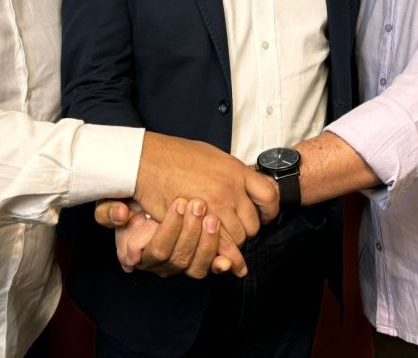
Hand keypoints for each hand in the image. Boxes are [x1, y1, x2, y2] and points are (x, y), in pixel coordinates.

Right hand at [95, 198, 247, 277]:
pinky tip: (229, 257)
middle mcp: (160, 265)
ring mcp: (180, 266)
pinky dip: (221, 264)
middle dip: (191, 231)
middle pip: (179, 257)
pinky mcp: (199, 263)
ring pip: (196, 267)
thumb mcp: (114, 204)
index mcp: (140, 253)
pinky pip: (211, 270)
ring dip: (208, 243)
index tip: (179, 203)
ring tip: (212, 218)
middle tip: (199, 205)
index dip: (170, 228)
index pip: (157, 249)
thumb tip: (121, 215)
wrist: (150, 204)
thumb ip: (109, 211)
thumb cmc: (134, 204)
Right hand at [134, 133, 278, 245]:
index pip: (269, 196)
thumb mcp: (212, 155)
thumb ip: (232, 172)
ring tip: (221, 241)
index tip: (265, 217)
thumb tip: (246, 181)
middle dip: (245, 232)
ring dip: (231, 244)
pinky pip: (220, 246)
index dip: (269, 211)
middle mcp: (230, 189)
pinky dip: (224, 257)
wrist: (148, 160)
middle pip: (252, 224)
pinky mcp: (198, 222)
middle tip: (235, 232)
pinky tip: (227, 262)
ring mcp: (215, 206)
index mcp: (236, 170)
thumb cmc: (175, 155)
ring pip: (237, 239)